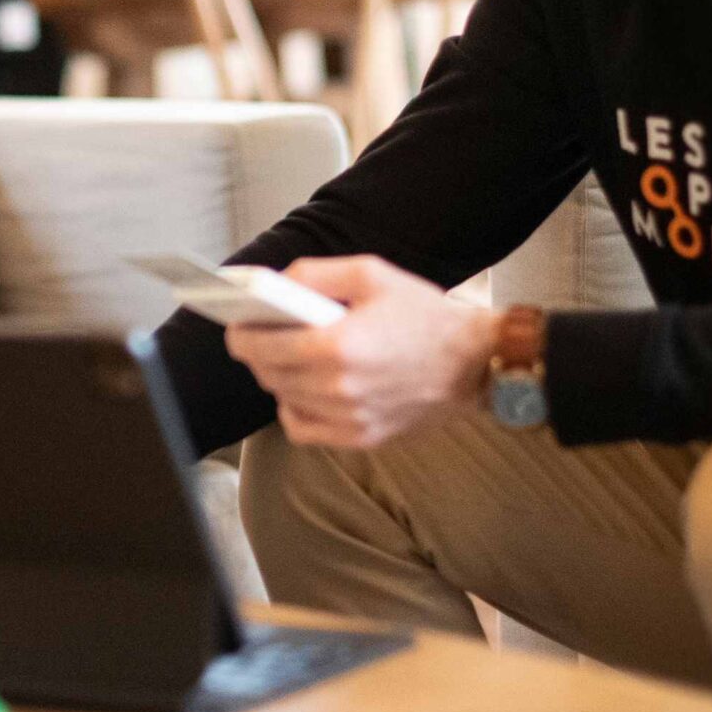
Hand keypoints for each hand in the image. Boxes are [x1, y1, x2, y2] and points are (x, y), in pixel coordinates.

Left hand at [223, 256, 503, 448]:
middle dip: (257, 352)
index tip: (235, 323)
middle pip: (267, 374)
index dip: (239, 333)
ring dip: (279, 377)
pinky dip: (296, 409)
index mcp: (338, 344)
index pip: (259, 346)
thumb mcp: (371, 274)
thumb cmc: (425, 314)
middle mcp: (339, 387)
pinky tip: (307, 388)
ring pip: (283, 400)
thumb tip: (273, 284)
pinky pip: (303, 429)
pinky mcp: (361, 438)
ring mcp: (350, 418)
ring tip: (291, 356)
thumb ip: (314, 274)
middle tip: (263, 334)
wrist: (475, 361)